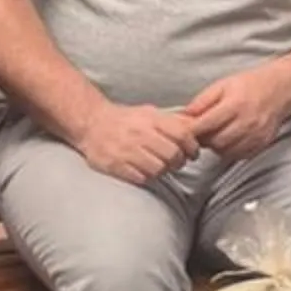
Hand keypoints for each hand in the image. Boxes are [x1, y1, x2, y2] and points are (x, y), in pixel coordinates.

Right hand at [76, 101, 200, 184]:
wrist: (91, 123)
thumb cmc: (126, 120)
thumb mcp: (149, 113)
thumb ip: (172, 121)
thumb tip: (199, 126)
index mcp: (150, 119)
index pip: (182, 134)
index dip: (192, 146)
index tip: (193, 153)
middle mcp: (139, 134)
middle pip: (173, 154)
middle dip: (179, 162)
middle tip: (176, 162)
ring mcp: (126, 150)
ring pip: (158, 169)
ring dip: (162, 171)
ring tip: (158, 166)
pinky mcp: (115, 165)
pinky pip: (141, 178)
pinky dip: (146, 177)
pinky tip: (143, 170)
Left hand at [185, 64, 290, 162]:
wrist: (280, 89)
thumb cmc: (249, 85)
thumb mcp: (222, 85)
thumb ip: (202, 101)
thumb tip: (183, 116)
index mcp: (235, 104)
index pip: (206, 124)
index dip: (192, 130)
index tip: (186, 130)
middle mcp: (247, 122)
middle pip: (216, 141)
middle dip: (204, 139)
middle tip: (201, 133)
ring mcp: (256, 135)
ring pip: (226, 151)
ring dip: (216, 146)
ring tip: (215, 134)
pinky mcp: (261, 144)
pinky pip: (239, 155)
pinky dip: (229, 150)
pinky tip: (229, 139)